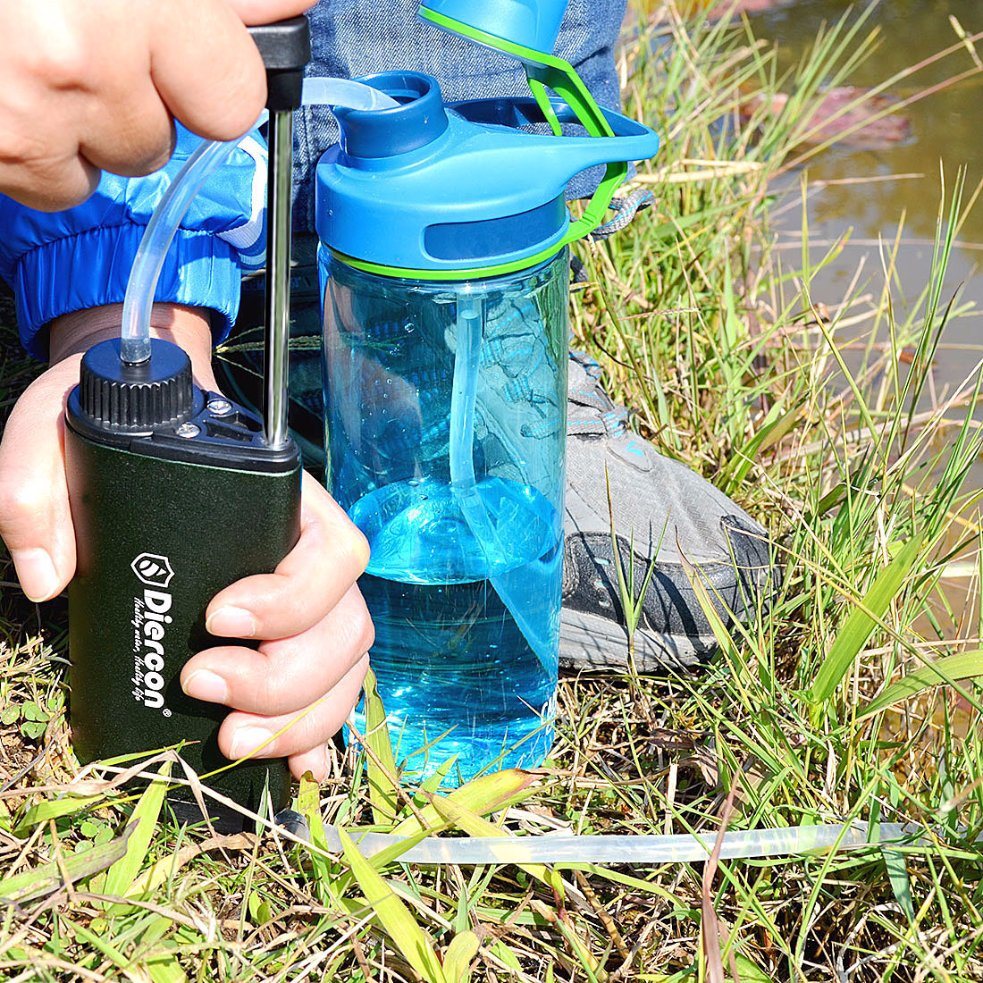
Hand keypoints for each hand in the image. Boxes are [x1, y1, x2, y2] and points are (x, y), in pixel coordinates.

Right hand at [0, 0, 312, 210]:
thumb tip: (293, 3)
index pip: (232, 96)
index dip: (211, 81)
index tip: (187, 60)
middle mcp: (80, 56)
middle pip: (162, 140)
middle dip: (138, 104)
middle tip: (82, 42)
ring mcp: (24, 113)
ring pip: (105, 170)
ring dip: (82, 130)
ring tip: (30, 60)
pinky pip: (49, 186)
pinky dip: (35, 152)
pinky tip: (6, 92)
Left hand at [0, 305, 372, 779]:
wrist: (145, 427)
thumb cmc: (110, 429)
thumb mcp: (58, 428)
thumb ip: (34, 477)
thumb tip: (48, 576)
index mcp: (280, 502)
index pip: (331, 554)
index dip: (289, 600)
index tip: (215, 618)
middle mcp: (306, 554)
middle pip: (345, 626)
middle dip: (285, 678)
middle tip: (202, 688)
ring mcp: (306, 600)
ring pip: (346, 666)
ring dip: (302, 717)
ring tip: (232, 743)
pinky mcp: (290, 636)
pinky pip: (330, 687)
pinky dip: (317, 731)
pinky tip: (293, 766)